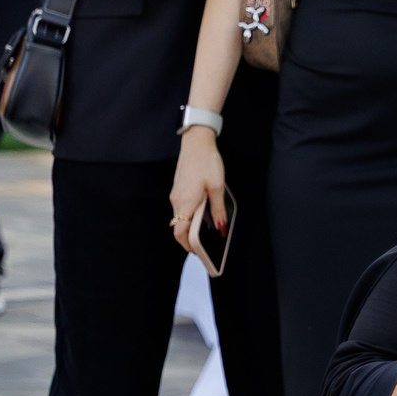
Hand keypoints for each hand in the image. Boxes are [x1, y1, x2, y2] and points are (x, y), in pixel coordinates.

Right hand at [170, 130, 228, 256]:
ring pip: (180, 218)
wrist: (196, 142)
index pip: (180, 233)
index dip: (188, 245)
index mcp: (186, 202)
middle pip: (178, 228)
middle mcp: (177, 200)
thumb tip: (221, 229)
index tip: (198, 252)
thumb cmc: (207, 162)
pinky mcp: (178, 189)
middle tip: (203, 247)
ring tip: (205, 233)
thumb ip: (218, 210)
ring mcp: (176, 195)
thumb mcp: (218, 187)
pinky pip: (181, 208)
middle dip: (189, 240)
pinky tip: (201, 215)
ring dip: (189, 227)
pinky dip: (189, 216)